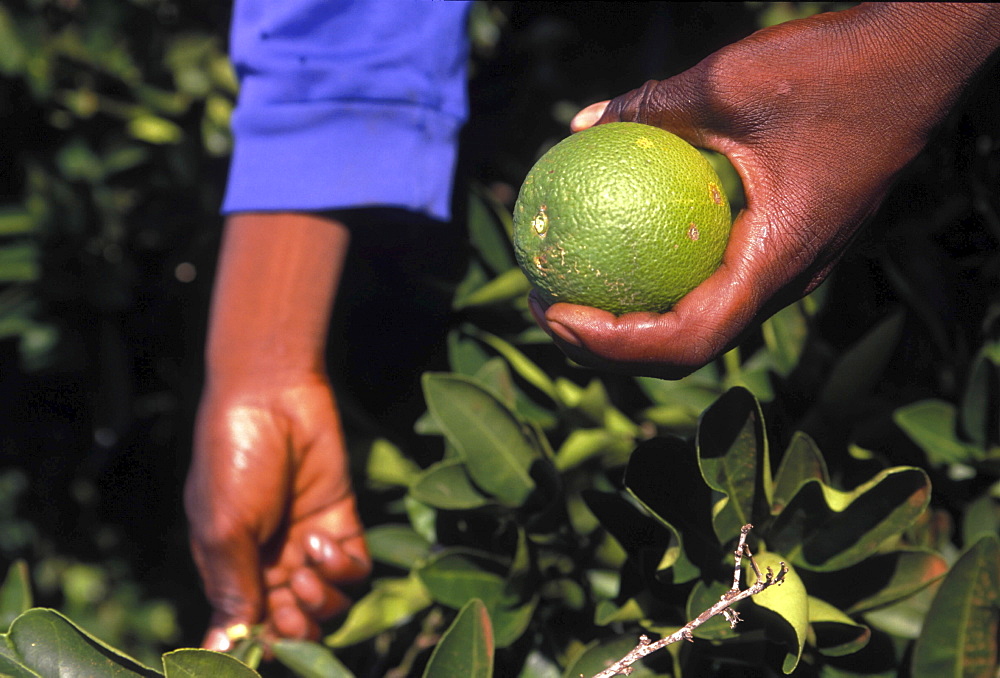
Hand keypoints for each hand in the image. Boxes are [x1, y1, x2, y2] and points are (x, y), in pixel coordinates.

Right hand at [185, 372, 369, 650]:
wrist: (271, 398)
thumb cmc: (232, 460)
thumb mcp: (223, 530)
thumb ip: (232, 589)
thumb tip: (227, 647)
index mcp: (231, 571)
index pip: (248, 629)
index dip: (258, 645)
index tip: (261, 644)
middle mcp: (270, 564)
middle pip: (293, 627)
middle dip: (294, 632)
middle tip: (289, 613)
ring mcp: (307, 544)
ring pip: (328, 606)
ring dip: (319, 603)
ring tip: (304, 573)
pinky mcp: (342, 522)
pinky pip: (355, 570)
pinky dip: (343, 569)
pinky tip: (322, 543)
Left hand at [531, 4, 999, 378]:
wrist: (921, 58)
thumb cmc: (835, 69)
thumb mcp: (726, 82)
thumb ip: (649, 107)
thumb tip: (579, 122)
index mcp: (776, 262)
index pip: (687, 338)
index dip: (614, 343)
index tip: (556, 311)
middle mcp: (786, 282)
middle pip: (688, 349)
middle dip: (611, 347)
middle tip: (547, 309)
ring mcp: (790, 266)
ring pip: (704, 323)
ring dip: (636, 324)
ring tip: (573, 293)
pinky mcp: (788, 243)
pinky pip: (718, 283)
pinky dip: (665, 283)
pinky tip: (625, 247)